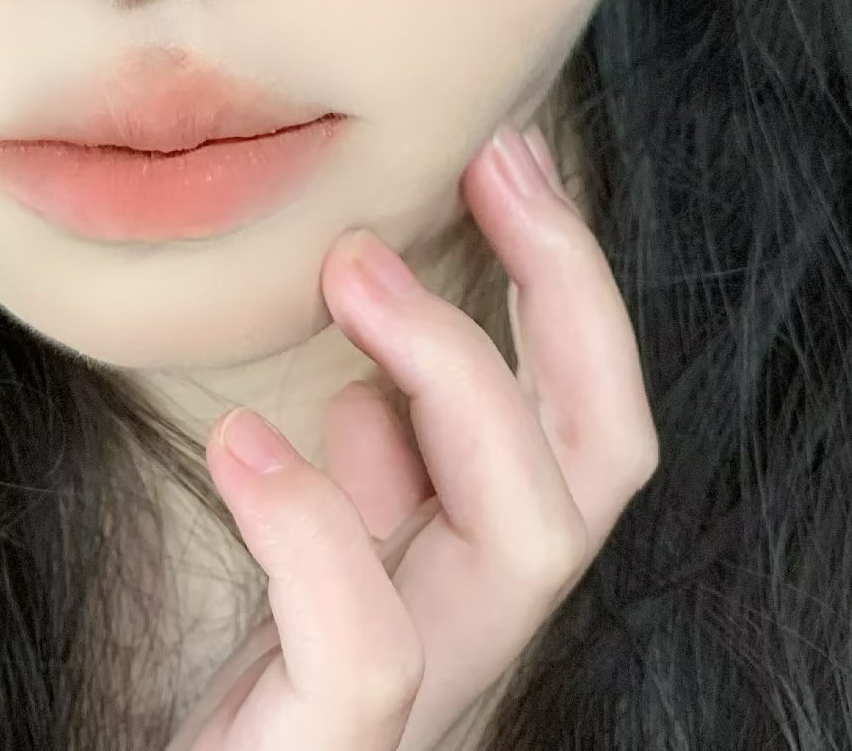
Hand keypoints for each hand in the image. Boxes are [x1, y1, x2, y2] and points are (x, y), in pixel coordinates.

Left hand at [164, 123, 659, 750]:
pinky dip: (320, 526)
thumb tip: (371, 397)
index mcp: (476, 573)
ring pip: (530, 538)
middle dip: (568, 291)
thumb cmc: (248, 705)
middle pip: (603, 460)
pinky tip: (248, 448)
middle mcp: (478, 632)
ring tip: (349, 267)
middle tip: (494, 162)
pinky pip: (370, 651)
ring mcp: (423, 700)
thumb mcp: (319, 568)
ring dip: (454, 369)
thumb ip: (371, 493)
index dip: (576, 286)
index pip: (591, 424)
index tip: (511, 157)